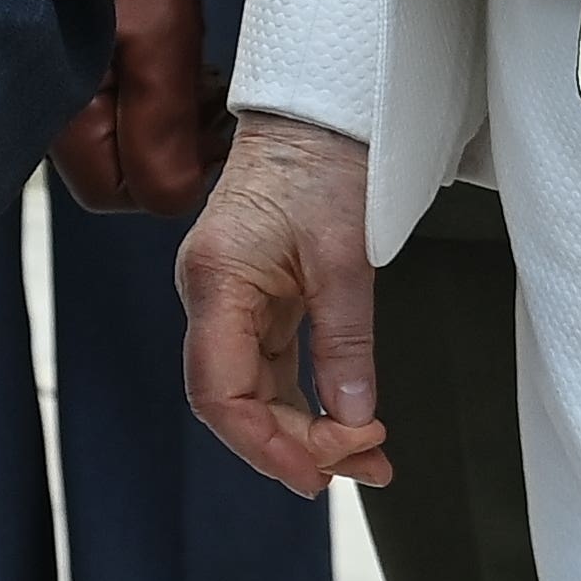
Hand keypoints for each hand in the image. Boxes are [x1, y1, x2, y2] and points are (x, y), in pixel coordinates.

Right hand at [51, 0, 220, 217]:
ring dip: (175, 126)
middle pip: (124, 175)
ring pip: (133, 148)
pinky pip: (131, 118)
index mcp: (60, 110)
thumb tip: (173, 200)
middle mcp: (56, 111)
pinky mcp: (90, 77)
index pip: (114, 193)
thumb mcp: (158, 48)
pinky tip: (180, 71)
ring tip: (196, 79)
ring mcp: (71, 94)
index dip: (169, 175)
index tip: (204, 132)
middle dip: (175, 149)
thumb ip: (163, 131)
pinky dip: (164, 104)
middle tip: (204, 101)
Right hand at [178, 113, 387, 497]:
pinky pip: (271, 369)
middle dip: (296, 445)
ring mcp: (230, 301)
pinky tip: (347, 423)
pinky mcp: (255, 301)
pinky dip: (308, 403)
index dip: (264, 443)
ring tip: (369, 459)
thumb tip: (352, 418)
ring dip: (307, 432)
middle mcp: (211, 298)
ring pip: (254, 392)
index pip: (217, 392)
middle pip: (233, 402)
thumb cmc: (321, 164)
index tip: (322, 470)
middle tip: (366, 462)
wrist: (315, 111)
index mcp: (216, 283)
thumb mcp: (345, 255)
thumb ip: (345, 342)